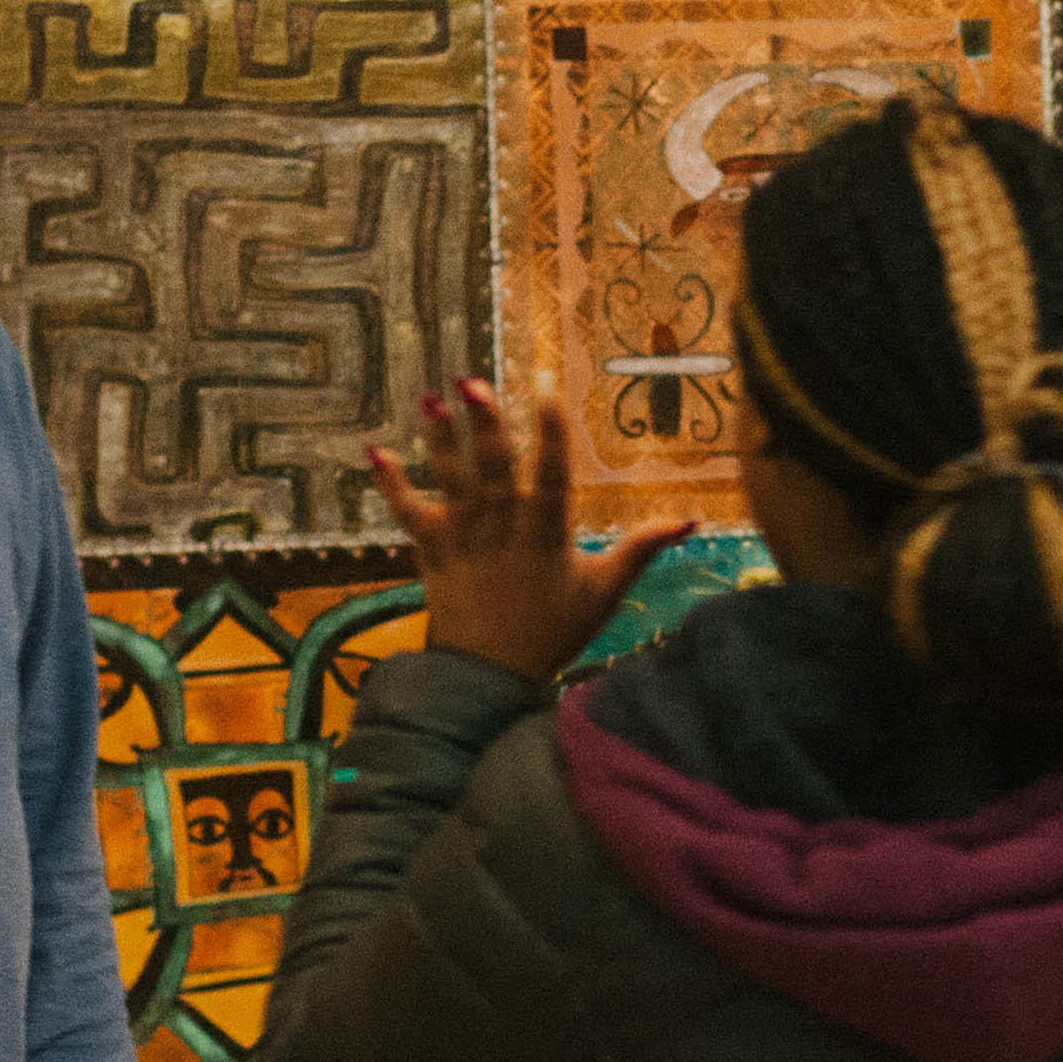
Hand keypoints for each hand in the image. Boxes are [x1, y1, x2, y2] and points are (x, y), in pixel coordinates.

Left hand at [367, 380, 691, 683]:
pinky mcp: (432, 550)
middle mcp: (502, 528)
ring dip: (439, 440)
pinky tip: (373, 450)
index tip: (546, 384)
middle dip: (483, 424)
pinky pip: (408, 512)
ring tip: (430, 399)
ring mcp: (463, 538)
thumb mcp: (603, 593)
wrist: (489, 678)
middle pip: (493, 468)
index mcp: (546, 534)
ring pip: (451, 481)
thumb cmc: (552, 632)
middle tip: (470, 383)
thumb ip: (641, 549)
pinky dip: (389, 484)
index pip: (552, 472)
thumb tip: (689, 521)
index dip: (550, 428)